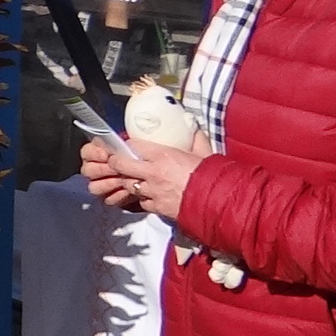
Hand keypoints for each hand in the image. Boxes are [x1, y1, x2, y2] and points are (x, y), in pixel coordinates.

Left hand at [83, 135, 205, 220]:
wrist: (219, 201)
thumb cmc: (213, 175)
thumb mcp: (204, 152)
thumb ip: (196, 138)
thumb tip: (194, 127)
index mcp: (163, 155)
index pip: (132, 145)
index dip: (127, 146)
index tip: (128, 146)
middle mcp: (153, 173)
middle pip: (120, 165)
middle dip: (116, 163)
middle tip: (118, 162)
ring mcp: (152, 191)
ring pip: (128, 185)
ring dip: (130, 182)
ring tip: (136, 180)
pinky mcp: (156, 207)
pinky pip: (142, 202)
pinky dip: (143, 199)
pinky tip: (150, 196)